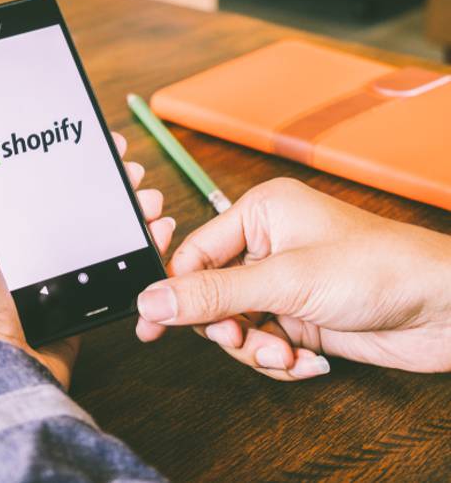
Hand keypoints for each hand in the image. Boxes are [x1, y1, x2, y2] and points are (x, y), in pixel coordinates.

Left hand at [0, 98, 175, 388]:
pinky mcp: (75, 292)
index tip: (84, 128)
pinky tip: (154, 228)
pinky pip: (114, 260)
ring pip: (98, 222)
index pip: (26, 165)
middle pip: (69, 191)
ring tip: (144, 193)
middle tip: (125, 162)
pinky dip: (138, 242)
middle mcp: (17, 237)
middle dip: (103, 172)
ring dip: (127, 202)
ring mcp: (49, 266)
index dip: (56, 144)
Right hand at [136, 178, 450, 380]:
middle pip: (211, 295)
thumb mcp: (283, 281)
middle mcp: (267, 245)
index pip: (193, 254)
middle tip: (242, 339)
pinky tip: (307, 360)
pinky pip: (264, 343)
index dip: (174, 290)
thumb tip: (153, 301)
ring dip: (256, 349)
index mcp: (258, 213)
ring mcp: (284, 283)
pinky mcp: (301, 316)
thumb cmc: (379, 267)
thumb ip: (212, 294)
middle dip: (227, 327)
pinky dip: (279, 359)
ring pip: (236, 325)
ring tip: (285, 354)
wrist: (445, 309)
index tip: (151, 324)